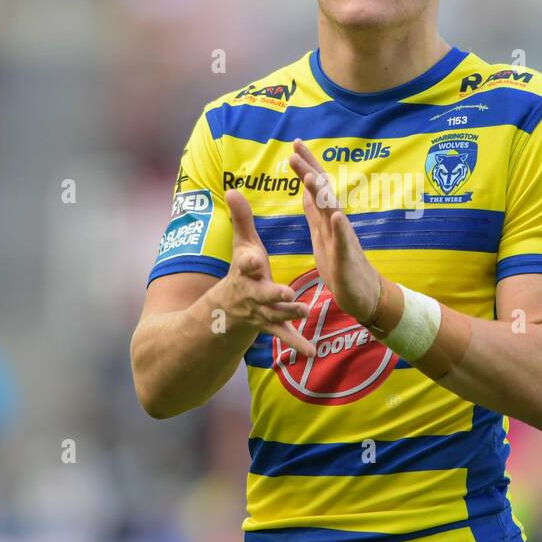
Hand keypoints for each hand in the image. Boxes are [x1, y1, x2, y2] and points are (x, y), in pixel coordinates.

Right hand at [213, 188, 316, 358]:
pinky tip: (312, 352)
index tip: (254, 259)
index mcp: (246, 271)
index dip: (249, 262)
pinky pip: (285, 335)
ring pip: (275, 314)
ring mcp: (261, 311)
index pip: (245, 264)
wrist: (229, 309)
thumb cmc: (243, 270)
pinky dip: (298, 344)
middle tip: (287, 293)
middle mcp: (252, 292)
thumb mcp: (242, 245)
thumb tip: (231, 188)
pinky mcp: (271, 325)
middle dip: (273, 294)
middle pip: (262, 294)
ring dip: (289, 314)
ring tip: (305, 311)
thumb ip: (241, 219)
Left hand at [287, 138, 382, 324]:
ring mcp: (343, 239)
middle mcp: (336, 223)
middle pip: (323, 191)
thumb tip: (306, 189)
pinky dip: (339, 227)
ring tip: (309, 177)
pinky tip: (335, 215)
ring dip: (321, 194)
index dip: (306, 166)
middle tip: (296, 149)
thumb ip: (314, 211)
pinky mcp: (346, 258)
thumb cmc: (340, 265)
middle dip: (309, 170)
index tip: (295, 145)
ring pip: (332, 211)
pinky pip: (344, 241)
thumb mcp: (321, 234)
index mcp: (326, 218)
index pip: (315, 187)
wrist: (362, 294)